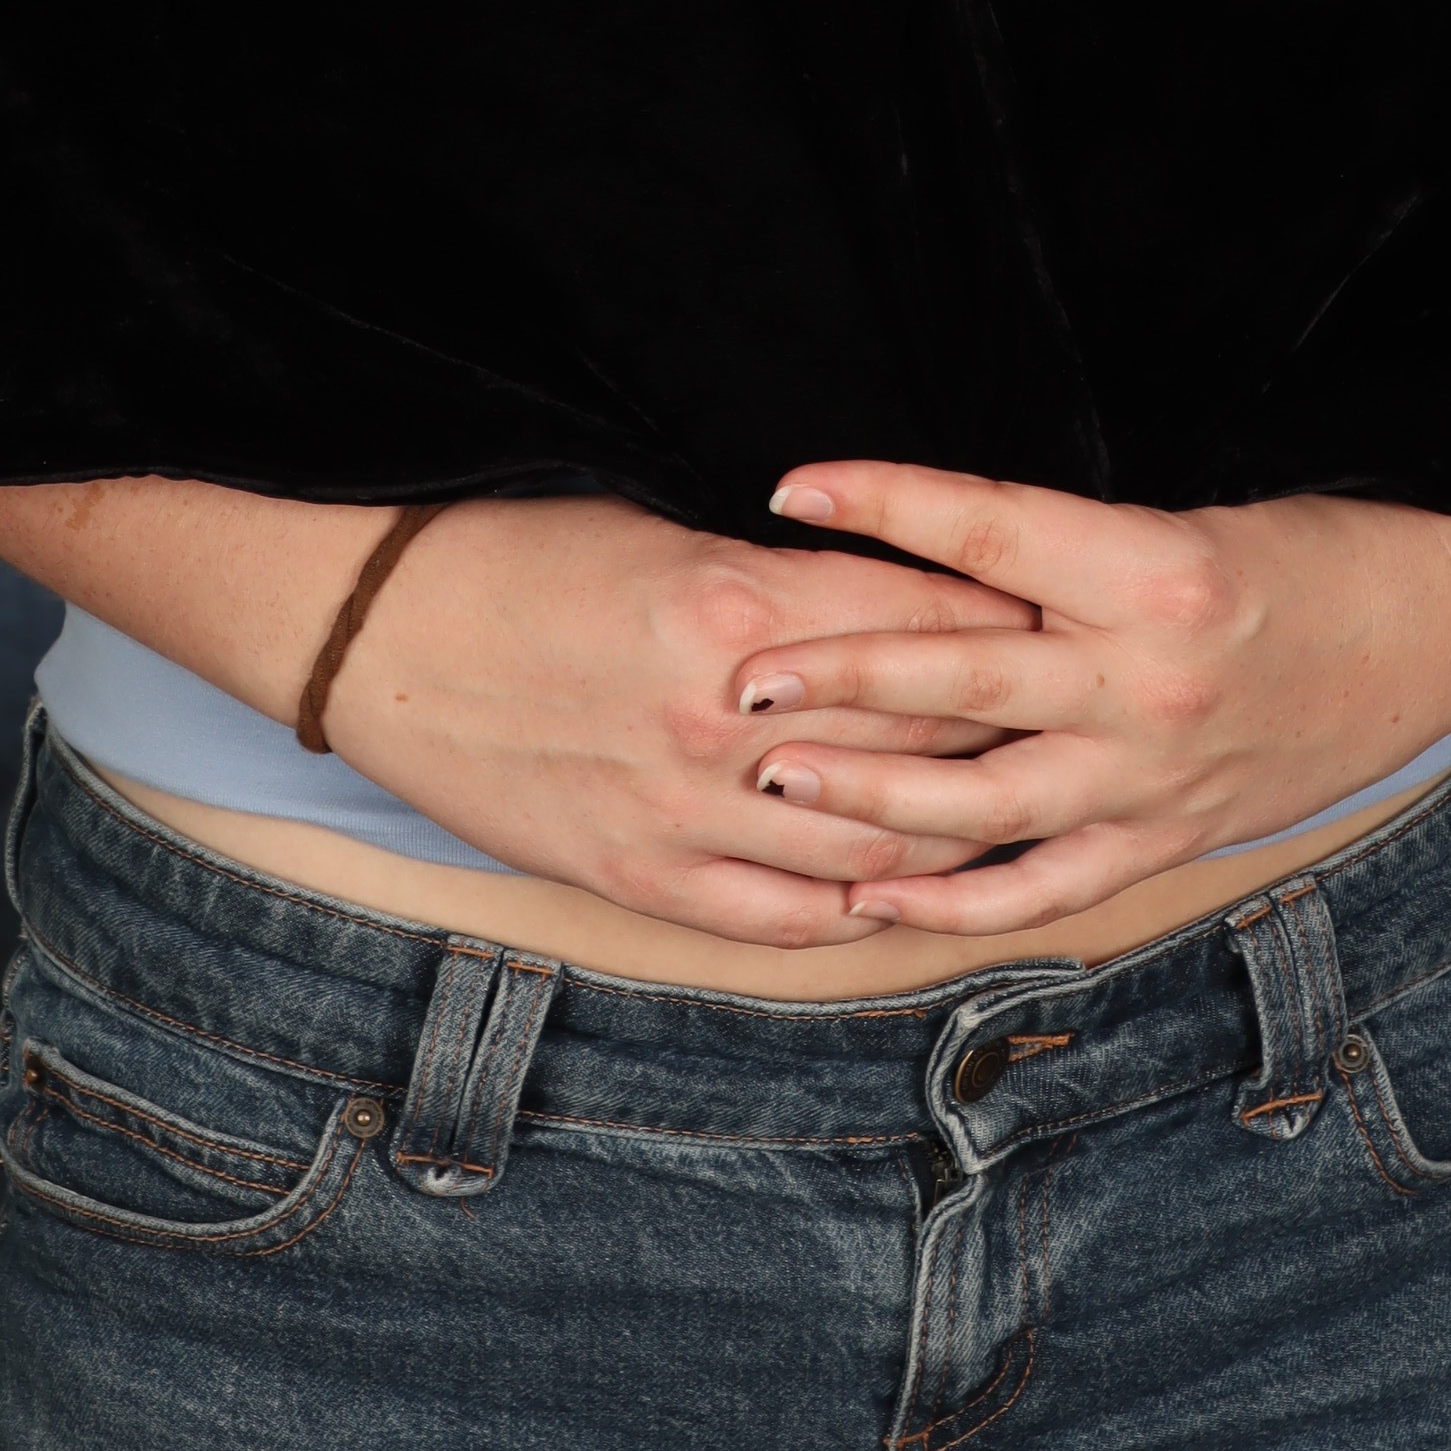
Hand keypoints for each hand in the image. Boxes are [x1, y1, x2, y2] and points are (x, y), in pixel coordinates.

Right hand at [320, 494, 1044, 949]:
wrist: (379, 635)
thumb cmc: (519, 556)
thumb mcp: (664, 533)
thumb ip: (781, 581)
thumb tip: (888, 603)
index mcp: (740, 608)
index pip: (924, 628)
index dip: (1005, 633)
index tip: (1063, 628)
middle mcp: (727, 721)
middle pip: (918, 745)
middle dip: (1004, 739)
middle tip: (1070, 733)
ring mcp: (683, 813)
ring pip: (869, 847)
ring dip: (949, 837)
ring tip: (1014, 823)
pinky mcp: (641, 876)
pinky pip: (781, 917)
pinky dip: (853, 909)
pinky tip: (898, 895)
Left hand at [732, 463, 1450, 939]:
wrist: (1425, 628)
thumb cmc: (1298, 547)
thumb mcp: (1182, 513)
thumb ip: (1060, 548)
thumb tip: (921, 545)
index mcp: (1151, 567)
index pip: (986, 527)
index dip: (882, 502)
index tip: (791, 487)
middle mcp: (1147, 677)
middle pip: (964, 674)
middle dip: (842, 677)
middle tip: (742, 680)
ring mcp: (1154, 774)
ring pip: (985, 797)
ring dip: (870, 796)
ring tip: (775, 780)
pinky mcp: (1166, 838)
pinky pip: (1041, 884)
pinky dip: (953, 899)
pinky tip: (869, 894)